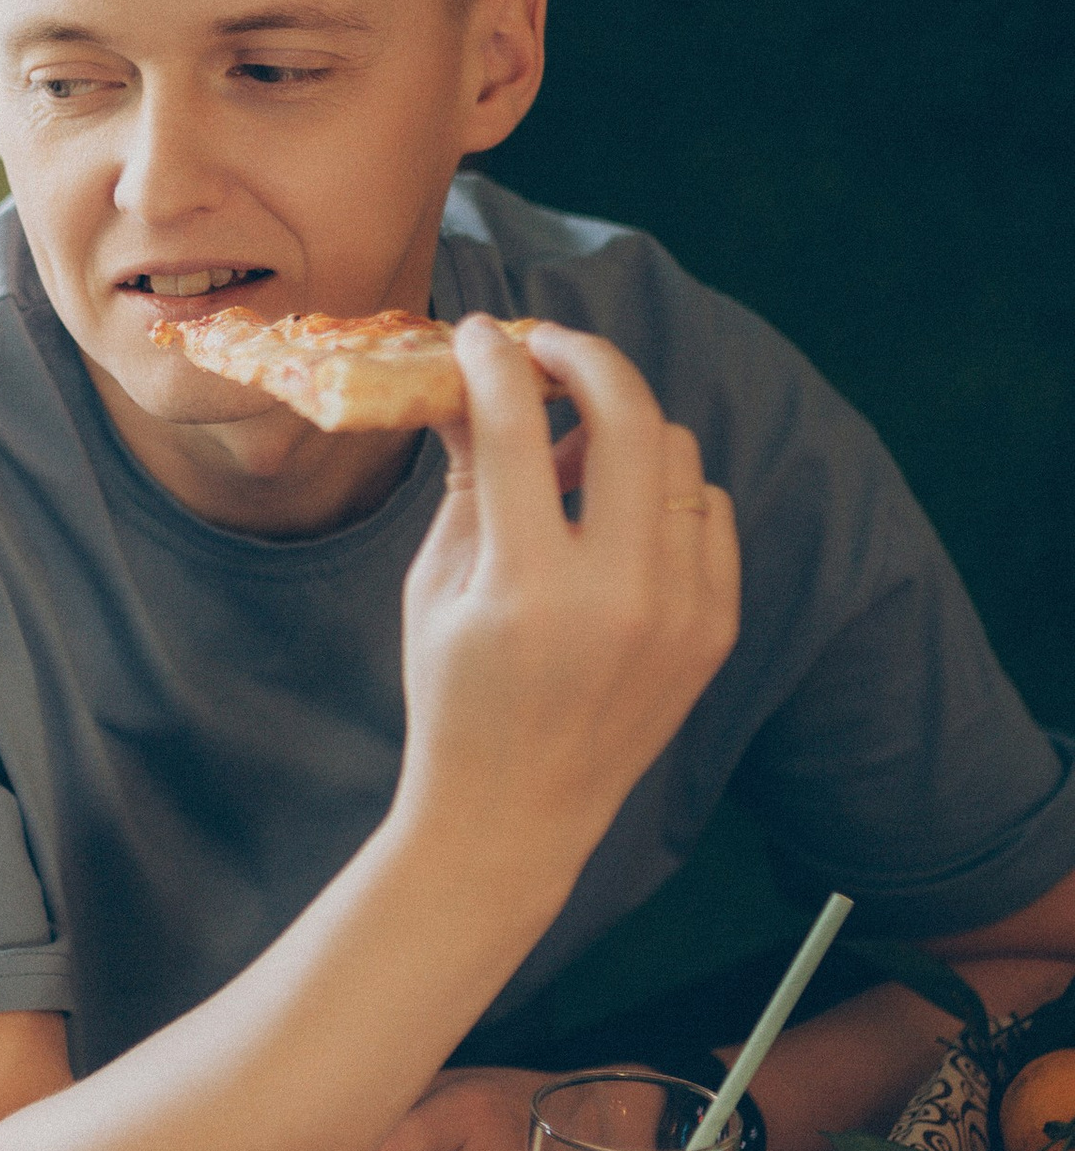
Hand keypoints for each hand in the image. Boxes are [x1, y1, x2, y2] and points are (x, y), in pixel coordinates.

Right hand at [397, 320, 739, 888]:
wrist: (514, 818)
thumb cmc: (454, 697)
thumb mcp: (436, 587)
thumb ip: (467, 478)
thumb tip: (481, 380)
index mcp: (526, 588)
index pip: (516, 426)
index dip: (497, 359)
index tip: (482, 332)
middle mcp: (617, 595)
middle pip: (628, 415)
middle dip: (585, 359)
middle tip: (547, 350)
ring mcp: (679, 613)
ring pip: (677, 454)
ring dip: (621, 433)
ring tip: (567, 467)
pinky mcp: (715, 628)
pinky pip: (710, 511)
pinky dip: (664, 496)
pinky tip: (616, 523)